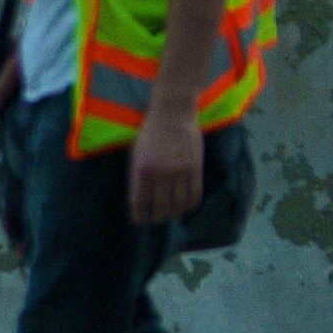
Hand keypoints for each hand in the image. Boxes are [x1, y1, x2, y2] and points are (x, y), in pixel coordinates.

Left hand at [130, 98, 204, 225]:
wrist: (173, 111)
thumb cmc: (151, 130)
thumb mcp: (137, 150)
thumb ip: (137, 174)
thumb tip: (140, 198)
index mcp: (142, 168)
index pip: (140, 200)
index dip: (139, 214)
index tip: (139, 220)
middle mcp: (161, 173)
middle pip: (160, 206)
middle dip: (157, 216)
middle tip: (156, 219)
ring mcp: (180, 172)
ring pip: (178, 204)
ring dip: (173, 213)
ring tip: (170, 215)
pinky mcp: (195, 168)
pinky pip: (194, 195)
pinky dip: (189, 205)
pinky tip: (185, 207)